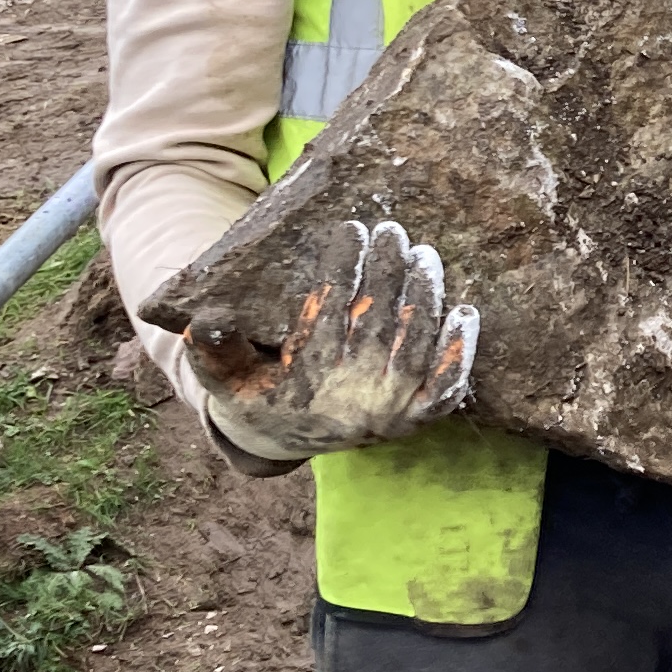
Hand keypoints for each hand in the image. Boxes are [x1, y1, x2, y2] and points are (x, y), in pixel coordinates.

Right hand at [188, 217, 478, 463]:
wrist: (285, 443)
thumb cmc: (258, 397)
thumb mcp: (227, 380)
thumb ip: (214, 354)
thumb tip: (205, 323)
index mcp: (310, 380)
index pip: (329, 312)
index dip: (342, 267)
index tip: (350, 228)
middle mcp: (355, 396)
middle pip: (376, 323)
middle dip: (386, 272)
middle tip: (391, 229)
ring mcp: (391, 409)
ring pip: (414, 347)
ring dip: (423, 298)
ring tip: (424, 255)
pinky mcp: (416, 418)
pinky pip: (444, 389)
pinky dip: (457, 354)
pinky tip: (466, 313)